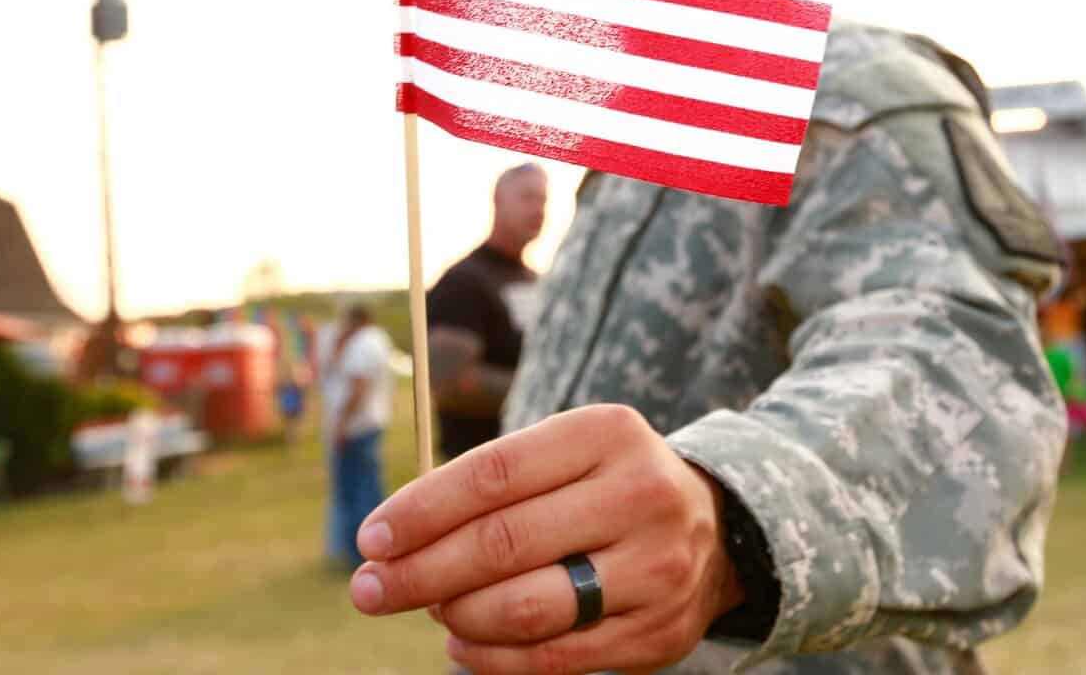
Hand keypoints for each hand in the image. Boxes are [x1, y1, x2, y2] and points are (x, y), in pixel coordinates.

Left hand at [349, 404, 743, 674]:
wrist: (715, 529)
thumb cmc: (605, 485)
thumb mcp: (566, 453)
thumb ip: (491, 485)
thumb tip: (394, 540)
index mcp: (607, 433)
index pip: (494, 473)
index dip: (423, 509)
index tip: (373, 537)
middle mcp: (640, 495)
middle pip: (504, 543)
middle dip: (421, 571)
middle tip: (371, 589)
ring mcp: (656, 568)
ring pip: (526, 608)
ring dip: (456, 616)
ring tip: (431, 609)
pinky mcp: (657, 632)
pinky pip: (554, 658)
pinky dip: (492, 658)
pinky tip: (464, 643)